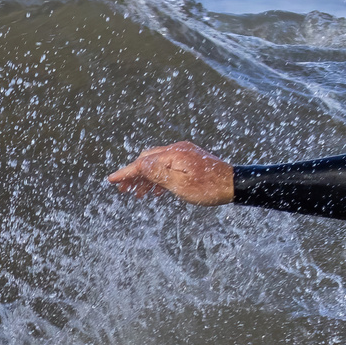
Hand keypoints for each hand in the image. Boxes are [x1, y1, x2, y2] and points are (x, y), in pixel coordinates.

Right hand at [106, 141, 234, 205]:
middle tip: (123, 190)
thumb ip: (159, 174)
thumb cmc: (209, 188)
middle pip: (148, 160)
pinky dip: (159, 177)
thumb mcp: (181, 185)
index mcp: (173, 155)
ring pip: (158, 164)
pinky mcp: (190, 159)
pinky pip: (168, 166)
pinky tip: (157, 191)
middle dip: (134, 175)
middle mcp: (177, 150)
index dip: (126, 172)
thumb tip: (139, 165)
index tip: (112, 180)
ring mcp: (184, 153)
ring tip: (138, 194)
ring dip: (146, 178)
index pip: (143, 162)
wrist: (234, 184)